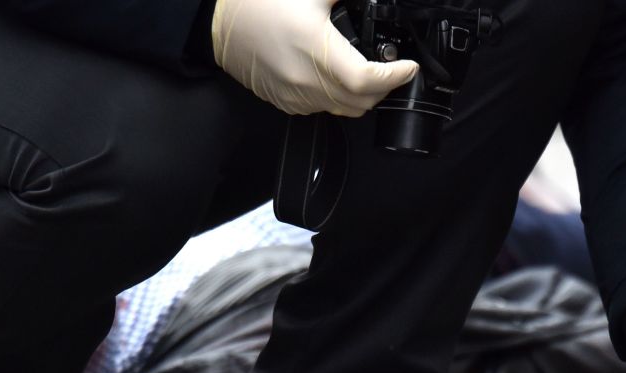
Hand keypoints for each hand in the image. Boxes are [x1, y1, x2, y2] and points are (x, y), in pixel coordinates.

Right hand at [212, 0, 418, 115]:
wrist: (217, 18)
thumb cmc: (257, 1)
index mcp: (315, 50)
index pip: (367, 79)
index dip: (394, 76)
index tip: (408, 67)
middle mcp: (306, 80)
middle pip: (362, 101)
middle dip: (385, 87)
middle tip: (394, 68)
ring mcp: (295, 95)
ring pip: (345, 110)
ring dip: (363, 95)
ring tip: (369, 73)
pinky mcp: (285, 102)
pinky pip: (323, 109)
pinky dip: (339, 99)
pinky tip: (337, 77)